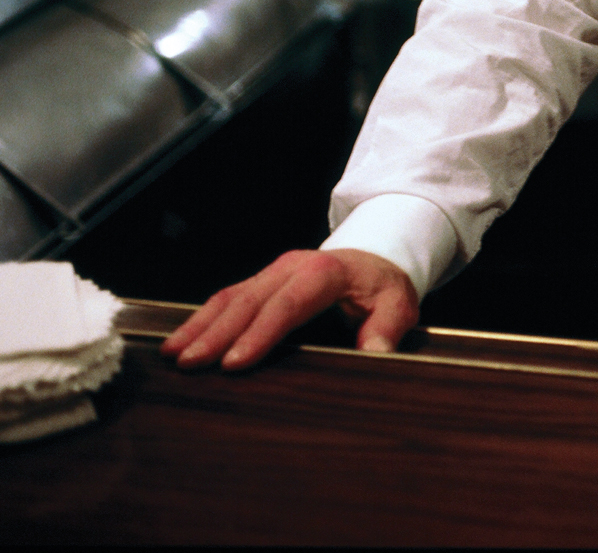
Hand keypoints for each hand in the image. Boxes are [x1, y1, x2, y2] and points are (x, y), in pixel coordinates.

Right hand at [160, 249, 418, 371]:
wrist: (377, 257)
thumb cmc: (383, 286)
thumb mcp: (399, 304)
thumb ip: (387, 327)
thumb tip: (374, 351)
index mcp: (326, 273)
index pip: (289, 304)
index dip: (260, 333)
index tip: (234, 362)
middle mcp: (293, 267)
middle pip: (250, 300)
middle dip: (217, 333)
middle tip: (190, 363)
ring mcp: (274, 271)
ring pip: (231, 296)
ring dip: (201, 325)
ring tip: (174, 354)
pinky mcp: (262, 280)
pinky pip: (228, 297)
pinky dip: (202, 317)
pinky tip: (181, 338)